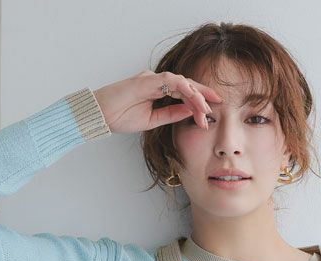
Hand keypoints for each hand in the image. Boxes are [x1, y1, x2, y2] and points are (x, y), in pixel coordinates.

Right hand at [92, 70, 223, 134]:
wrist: (101, 116)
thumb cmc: (120, 117)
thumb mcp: (153, 121)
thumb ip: (171, 114)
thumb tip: (190, 112)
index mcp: (157, 91)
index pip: (183, 93)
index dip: (199, 100)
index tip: (211, 111)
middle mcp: (156, 82)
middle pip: (186, 85)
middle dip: (204, 94)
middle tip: (219, 103)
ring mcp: (152, 79)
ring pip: (182, 83)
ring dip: (197, 96)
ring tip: (208, 109)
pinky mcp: (148, 80)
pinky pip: (172, 82)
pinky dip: (186, 90)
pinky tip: (196, 100)